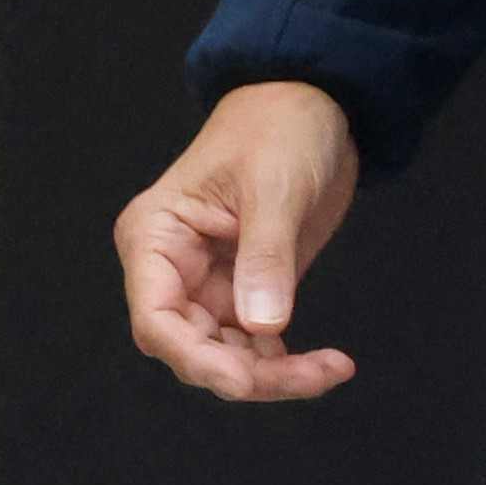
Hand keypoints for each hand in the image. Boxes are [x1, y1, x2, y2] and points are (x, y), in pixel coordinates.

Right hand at [120, 79, 362, 402]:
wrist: (315, 104)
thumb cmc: (277, 125)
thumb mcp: (273, 185)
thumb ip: (265, 256)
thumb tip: (263, 326)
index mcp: (155, 237)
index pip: (155, 318)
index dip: (194, 358)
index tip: (242, 380)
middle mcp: (173, 270)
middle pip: (192, 349)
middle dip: (246, 372)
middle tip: (310, 376)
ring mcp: (210, 285)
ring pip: (226, 357)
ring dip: (275, 375)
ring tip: (331, 369)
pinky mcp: (247, 292)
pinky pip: (257, 346)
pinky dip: (288, 363)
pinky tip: (328, 365)